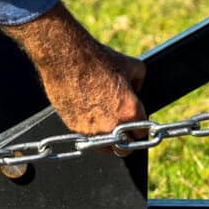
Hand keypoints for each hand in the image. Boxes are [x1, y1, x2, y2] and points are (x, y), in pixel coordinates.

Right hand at [7, 3, 147, 144]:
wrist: (66, 57)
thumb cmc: (97, 60)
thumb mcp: (131, 66)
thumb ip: (139, 84)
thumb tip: (136, 90)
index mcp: (131, 112)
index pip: (142, 135)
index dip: (141, 129)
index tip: (137, 125)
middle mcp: (112, 126)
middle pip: (124, 150)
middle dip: (126, 142)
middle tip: (124, 131)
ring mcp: (92, 130)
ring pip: (104, 147)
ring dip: (107, 140)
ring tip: (105, 123)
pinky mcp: (74, 127)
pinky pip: (86, 136)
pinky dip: (89, 130)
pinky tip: (88, 113)